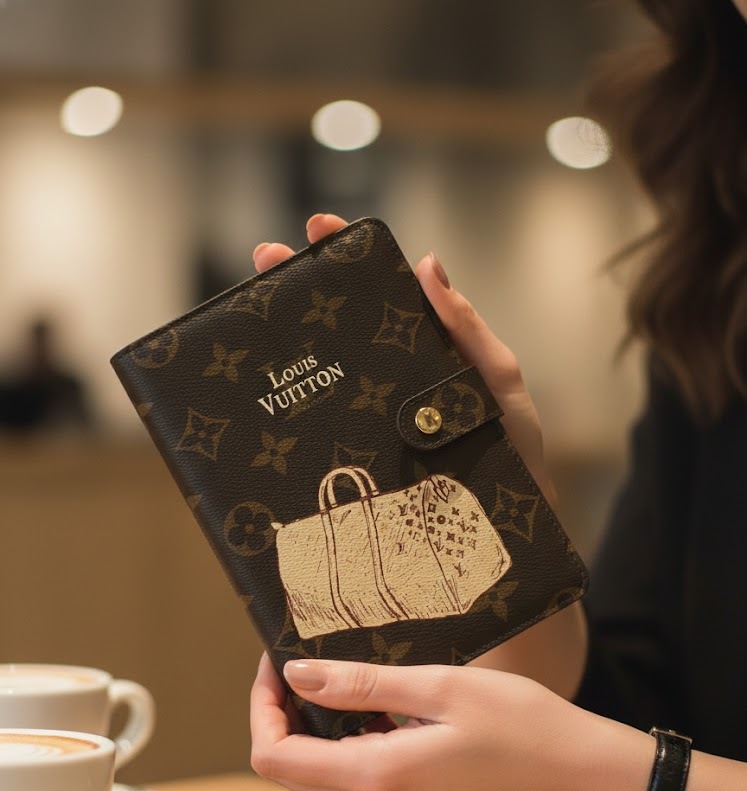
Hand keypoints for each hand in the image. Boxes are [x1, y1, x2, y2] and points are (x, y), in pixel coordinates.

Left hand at [250, 654, 651, 790]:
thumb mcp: (440, 687)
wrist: (581, 775)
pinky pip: (354, 783)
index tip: (276, 661)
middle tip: (299, 662)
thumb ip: (362, 685)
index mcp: (378, 778)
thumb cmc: (522, 724)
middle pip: (290, 770)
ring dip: (314, 730)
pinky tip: (377, 708)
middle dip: (282, 715)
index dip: (261, 708)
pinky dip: (345, 745)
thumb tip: (296, 675)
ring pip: (319, 777)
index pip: (275, 757)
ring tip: (339, 677)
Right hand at [253, 213, 554, 502]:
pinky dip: (298, 403)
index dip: (351, 257)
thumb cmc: (514, 450)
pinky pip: (327, 422)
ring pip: (328, 369)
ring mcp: (375, 416)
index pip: (385, 292)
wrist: (507, 528)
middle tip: (265, 258)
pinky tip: (271, 390)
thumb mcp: (499, 382)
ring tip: (255, 311)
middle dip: (302, 285)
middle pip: (343, 324)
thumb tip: (429, 264)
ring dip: (291, 340)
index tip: (318, 227)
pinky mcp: (363, 454)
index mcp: (427, 350)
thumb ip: (468, 329)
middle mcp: (394, 378)